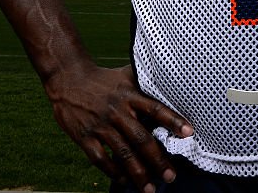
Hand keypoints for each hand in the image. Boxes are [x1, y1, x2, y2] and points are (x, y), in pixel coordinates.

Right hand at [44, 64, 192, 191]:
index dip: (173, 120)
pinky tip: (124, 182)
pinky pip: (100, 159)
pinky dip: (113, 172)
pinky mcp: (84, 136)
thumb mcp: (126, 75)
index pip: (155, 108)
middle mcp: (117, 111)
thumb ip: (146, 82)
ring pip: (122, 153)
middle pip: (141, 138)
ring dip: (138, 173)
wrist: (68, 79)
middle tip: (171, 176)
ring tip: (149, 189)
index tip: (189, 132)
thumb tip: (173, 81)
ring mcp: (100, 125)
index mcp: (130, 95)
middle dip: (158, 160)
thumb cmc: (103, 78)